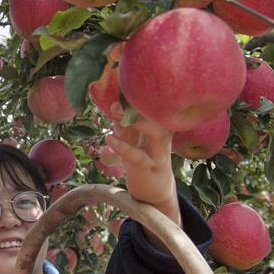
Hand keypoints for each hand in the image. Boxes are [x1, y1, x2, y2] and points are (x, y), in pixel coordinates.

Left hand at [103, 102, 181, 229]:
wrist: (154, 190)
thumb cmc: (142, 158)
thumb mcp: (132, 139)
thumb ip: (124, 124)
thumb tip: (114, 105)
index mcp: (160, 126)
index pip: (155, 106)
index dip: (141, 94)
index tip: (123, 83)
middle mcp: (164, 136)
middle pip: (162, 116)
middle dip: (142, 105)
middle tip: (120, 98)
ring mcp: (159, 153)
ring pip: (157, 134)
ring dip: (138, 123)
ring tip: (117, 113)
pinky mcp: (150, 169)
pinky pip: (138, 157)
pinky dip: (123, 147)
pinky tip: (109, 139)